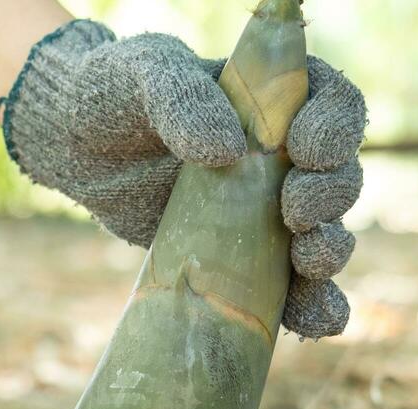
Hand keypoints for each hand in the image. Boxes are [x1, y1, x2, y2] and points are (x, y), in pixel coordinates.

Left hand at [1, 21, 365, 338]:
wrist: (77, 150)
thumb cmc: (115, 94)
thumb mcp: (144, 75)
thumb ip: (182, 97)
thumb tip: (229, 151)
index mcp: (277, 98)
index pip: (335, 105)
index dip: (337, 129)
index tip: (303, 151)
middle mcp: (285, 156)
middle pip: (340, 177)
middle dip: (330, 198)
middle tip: (293, 210)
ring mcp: (268, 212)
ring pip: (326, 235)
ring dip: (328, 253)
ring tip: (305, 261)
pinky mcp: (247, 260)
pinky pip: (296, 289)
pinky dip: (314, 306)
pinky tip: (314, 324)